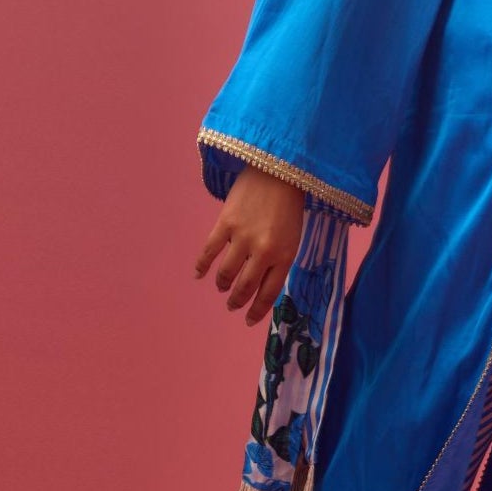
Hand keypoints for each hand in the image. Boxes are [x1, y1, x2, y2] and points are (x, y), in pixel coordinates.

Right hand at [194, 166, 304, 326]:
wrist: (278, 170)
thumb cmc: (289, 205)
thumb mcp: (293, 236)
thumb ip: (279, 259)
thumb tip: (261, 282)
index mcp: (285, 255)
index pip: (268, 292)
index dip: (256, 310)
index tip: (248, 320)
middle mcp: (263, 251)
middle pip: (245, 286)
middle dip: (237, 301)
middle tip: (232, 305)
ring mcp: (243, 237)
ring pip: (226, 273)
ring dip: (222, 285)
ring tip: (222, 288)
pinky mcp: (225, 223)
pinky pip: (209, 252)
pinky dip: (202, 266)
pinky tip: (199, 274)